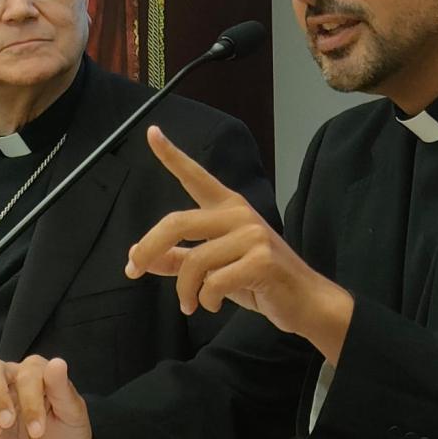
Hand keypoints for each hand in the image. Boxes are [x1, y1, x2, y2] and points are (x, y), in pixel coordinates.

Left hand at [125, 126, 354, 363]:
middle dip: (149, 248)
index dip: (171, 155)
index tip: (151, 132)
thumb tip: (137, 256)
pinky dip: (205, 300)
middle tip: (132, 270)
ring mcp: (252, 235)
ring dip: (184, 290)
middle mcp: (239, 214)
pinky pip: (214, 282)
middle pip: (177, 222)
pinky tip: (211, 306)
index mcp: (228, 208)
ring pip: (195, 261)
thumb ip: (178, 260)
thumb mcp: (214, 269)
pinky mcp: (261, 260)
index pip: (195, 177)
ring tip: (189, 305)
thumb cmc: (258, 281)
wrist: (304, 302)